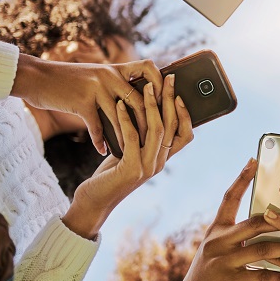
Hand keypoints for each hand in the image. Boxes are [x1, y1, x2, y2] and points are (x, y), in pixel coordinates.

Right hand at [12, 55, 162, 154]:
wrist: (36, 77)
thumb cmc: (67, 80)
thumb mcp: (94, 75)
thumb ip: (114, 83)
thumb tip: (133, 100)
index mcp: (116, 68)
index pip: (148, 67)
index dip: (159, 83)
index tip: (162, 102)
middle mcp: (110, 75)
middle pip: (139, 101)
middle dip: (148, 122)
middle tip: (154, 141)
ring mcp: (96, 88)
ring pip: (121, 117)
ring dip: (127, 137)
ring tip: (132, 152)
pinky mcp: (82, 101)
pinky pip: (97, 125)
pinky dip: (100, 141)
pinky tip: (102, 151)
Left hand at [63, 76, 191, 238]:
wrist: (94, 202)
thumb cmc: (110, 174)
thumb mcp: (130, 153)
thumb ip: (141, 138)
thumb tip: (144, 108)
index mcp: (162, 159)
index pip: (185, 134)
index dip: (185, 113)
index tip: (179, 93)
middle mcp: (159, 163)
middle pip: (173, 126)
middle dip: (171, 99)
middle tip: (169, 78)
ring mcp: (147, 167)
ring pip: (157, 129)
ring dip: (152, 104)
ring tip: (146, 86)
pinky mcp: (131, 169)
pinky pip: (132, 137)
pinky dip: (127, 117)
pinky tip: (120, 104)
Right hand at [171, 159, 279, 280]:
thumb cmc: (207, 277)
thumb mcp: (215, 250)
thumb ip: (234, 237)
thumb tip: (264, 222)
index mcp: (216, 230)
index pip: (230, 198)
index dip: (242, 178)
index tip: (255, 160)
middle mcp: (218, 241)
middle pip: (256, 222)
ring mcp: (224, 261)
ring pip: (264, 249)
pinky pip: (261, 276)